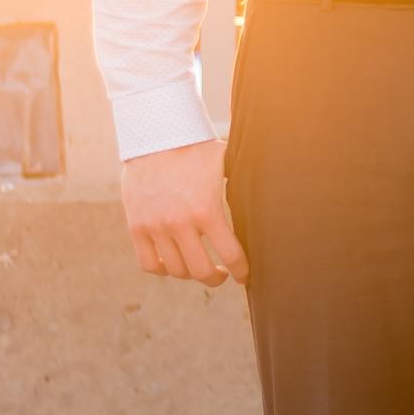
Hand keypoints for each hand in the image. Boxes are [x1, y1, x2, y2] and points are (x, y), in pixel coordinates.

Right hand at [120, 140, 244, 286]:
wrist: (154, 136)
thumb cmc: (194, 149)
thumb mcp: (225, 163)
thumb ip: (244, 182)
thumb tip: (277, 184)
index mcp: (207, 210)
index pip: (231, 256)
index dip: (241, 271)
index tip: (244, 276)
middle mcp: (180, 223)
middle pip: (202, 271)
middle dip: (216, 278)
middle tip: (221, 274)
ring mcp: (156, 226)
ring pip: (176, 270)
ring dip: (191, 273)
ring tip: (197, 265)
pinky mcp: (136, 226)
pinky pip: (149, 264)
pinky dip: (162, 269)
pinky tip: (172, 263)